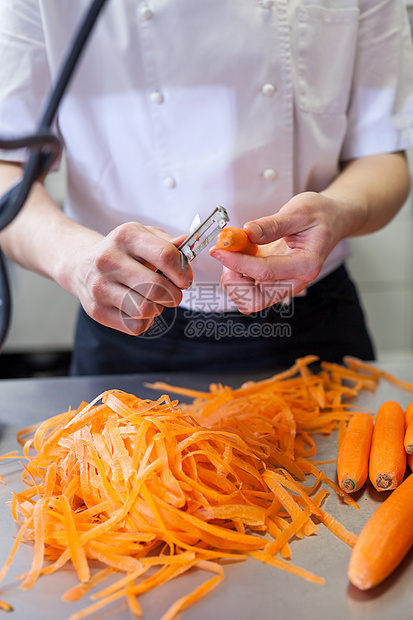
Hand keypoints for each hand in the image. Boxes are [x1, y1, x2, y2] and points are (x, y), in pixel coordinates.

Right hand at [67, 222, 191, 334]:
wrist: (81, 265)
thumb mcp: (144, 237)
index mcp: (125, 236)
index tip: (184, 278)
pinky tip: (140, 309)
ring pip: (145, 309)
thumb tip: (187, 243)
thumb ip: (169, 243)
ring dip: (158, 308)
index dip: (182, 271)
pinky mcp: (96, 310)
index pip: (165, 256)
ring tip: (154, 299)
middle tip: (173, 293)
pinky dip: (145, 321)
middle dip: (174, 295)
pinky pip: (135, 326)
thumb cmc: (122, 252)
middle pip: (156, 288)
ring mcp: (99, 286)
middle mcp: (108, 260)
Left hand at [209, 192, 343, 313]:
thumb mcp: (299, 211)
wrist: (331, 221)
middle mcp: (294, 281)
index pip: (265, 272)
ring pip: (247, 299)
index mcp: (306, 265)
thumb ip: (272, 224)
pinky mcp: (272, 281)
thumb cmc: (320, 216)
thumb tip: (248, 232)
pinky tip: (240, 254)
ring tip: (235, 252)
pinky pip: (247, 289)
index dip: (237, 262)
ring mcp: (282, 284)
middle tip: (228, 254)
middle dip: (234, 280)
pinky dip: (236, 275)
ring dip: (233, 279)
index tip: (219, 250)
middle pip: (254, 300)